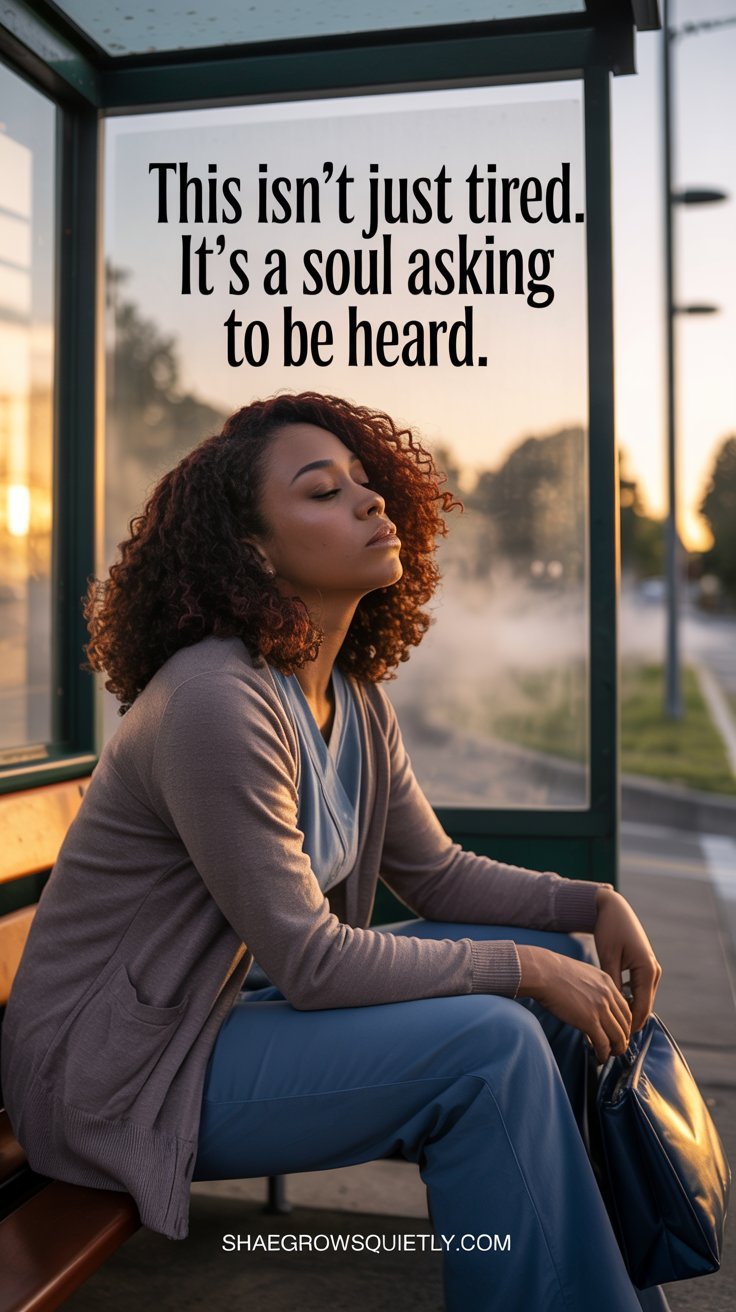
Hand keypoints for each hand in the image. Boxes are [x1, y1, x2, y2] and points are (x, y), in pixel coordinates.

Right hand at [516, 945, 631, 1062]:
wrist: (543, 972)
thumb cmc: (554, 972)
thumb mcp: (582, 973)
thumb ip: (593, 987)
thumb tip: (591, 1001)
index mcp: (607, 982)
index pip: (626, 1009)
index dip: (625, 1025)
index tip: (620, 1032)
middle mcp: (608, 995)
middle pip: (625, 1024)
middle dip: (623, 1039)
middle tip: (617, 1047)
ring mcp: (600, 1008)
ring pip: (618, 1036)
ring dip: (616, 1049)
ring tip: (609, 1055)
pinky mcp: (590, 1021)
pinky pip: (604, 1043)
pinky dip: (604, 1054)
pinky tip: (600, 1058)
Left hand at [594, 887, 661, 1033]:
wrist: (613, 907)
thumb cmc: (609, 929)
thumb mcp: (608, 957)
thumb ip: (612, 983)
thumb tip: (611, 1009)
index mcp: (647, 970)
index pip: (641, 1008)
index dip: (629, 1026)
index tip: (614, 1040)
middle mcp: (653, 971)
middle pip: (644, 1006)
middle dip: (629, 1023)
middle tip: (611, 1038)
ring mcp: (650, 968)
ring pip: (641, 999)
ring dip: (628, 1011)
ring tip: (610, 1025)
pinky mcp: (644, 966)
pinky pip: (638, 989)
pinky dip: (628, 999)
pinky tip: (612, 1005)